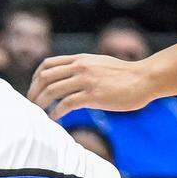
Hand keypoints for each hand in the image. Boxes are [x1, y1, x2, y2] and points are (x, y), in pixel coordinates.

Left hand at [28, 53, 153, 118]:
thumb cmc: (124, 75)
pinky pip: (66, 104)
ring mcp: (86, 80)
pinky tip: (54, 118)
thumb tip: (65, 79)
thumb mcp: (98, 64)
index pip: (47, 64)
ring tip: (38, 113)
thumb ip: (81, 68)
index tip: (33, 89)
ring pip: (52, 90)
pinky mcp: (93, 95)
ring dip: (41, 103)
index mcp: (80, 59)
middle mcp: (80, 67)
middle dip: (33, 92)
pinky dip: (56, 112)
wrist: (146, 79)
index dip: (35, 77)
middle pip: (44, 77)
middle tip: (30, 105)